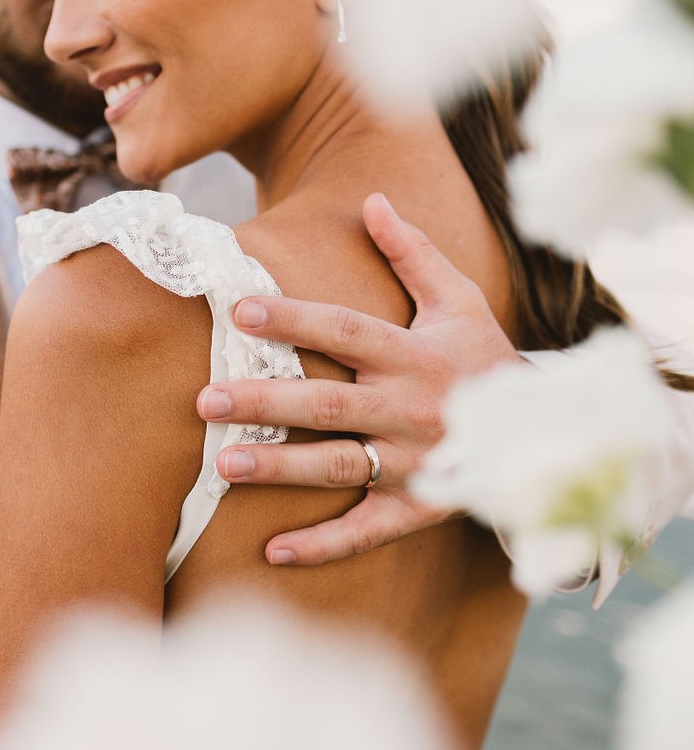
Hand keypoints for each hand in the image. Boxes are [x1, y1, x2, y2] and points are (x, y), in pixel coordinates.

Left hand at [197, 192, 520, 563]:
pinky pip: (367, 532)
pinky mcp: (417, 508)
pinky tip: (272, 550)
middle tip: (206, 399)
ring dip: (280, 467)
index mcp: (415, 355)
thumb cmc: (484, 357)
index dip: (295, 319)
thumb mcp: (460, 299)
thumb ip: (413, 253)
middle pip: (328, 404)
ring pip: (339, 466)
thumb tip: (372, 199)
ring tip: (224, 464)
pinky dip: (322, 545)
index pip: (346, 331)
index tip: (240, 309)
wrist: (544, 430)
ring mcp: (413, 462)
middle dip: (265, 401)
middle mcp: (410, 409)